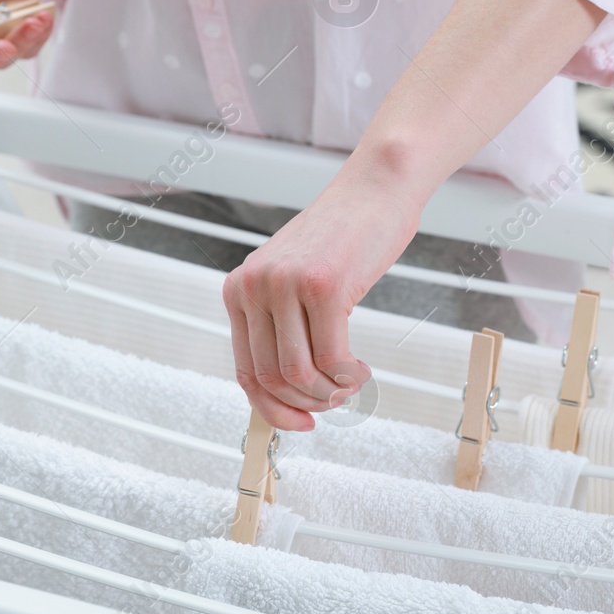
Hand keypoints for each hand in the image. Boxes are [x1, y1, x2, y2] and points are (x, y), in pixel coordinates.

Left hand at [223, 156, 419, 431]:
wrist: (374, 189)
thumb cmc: (340, 239)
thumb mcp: (291, 281)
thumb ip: (279, 325)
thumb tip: (284, 394)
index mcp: (238, 289)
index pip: (246, 371)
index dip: (273, 409)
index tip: (300, 423)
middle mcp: (254, 286)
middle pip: (272, 379)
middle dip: (307, 405)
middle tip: (337, 400)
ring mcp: (286, 284)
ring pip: (300, 375)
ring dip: (330, 394)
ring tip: (351, 383)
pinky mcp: (324, 285)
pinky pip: (332, 358)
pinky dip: (349, 378)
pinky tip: (362, 370)